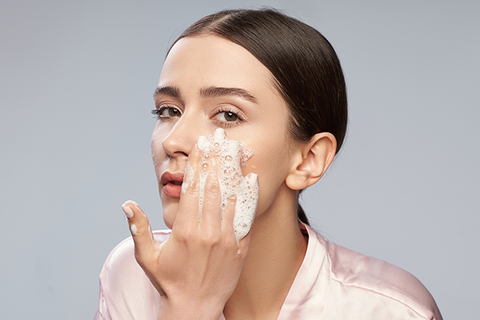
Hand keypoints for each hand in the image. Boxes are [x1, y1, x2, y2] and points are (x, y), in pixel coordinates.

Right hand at [122, 137, 255, 319]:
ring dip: (233, 171)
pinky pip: (246, 218)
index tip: (200, 146)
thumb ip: (138, 229)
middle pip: (212, 188)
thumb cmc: (169, 281)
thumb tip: (127, 204)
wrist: (195, 308)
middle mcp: (207, 232)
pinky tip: (252, 178)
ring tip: (235, 148)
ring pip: (231, 198)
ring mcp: (226, 240)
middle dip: (215, 159)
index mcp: (184, 231)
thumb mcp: (147, 257)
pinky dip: (248, 197)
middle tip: (218, 137)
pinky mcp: (240, 248)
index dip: (196, 165)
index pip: (192, 190)